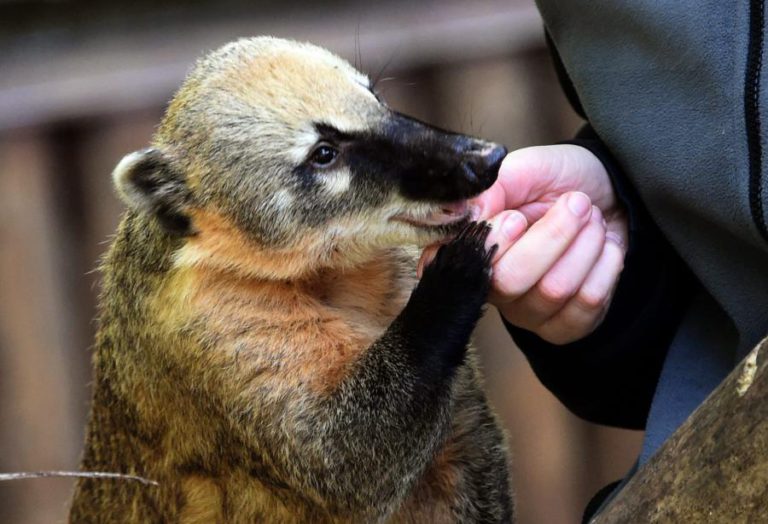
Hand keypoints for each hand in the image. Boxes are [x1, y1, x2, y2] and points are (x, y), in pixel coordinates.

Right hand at [419, 145, 628, 343]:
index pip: (460, 262)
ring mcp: (525, 311)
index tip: (518, 216)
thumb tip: (469, 213)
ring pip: (554, 290)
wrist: (610, 192)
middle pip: (508, 281)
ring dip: (585, 244)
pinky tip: (603, 248)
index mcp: (469, 247)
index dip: (493, 240)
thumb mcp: (524, 169)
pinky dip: (605, 265)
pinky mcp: (564, 326)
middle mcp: (489, 286)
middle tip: (575, 203)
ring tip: (592, 220)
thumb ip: (491, 189)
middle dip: (553, 236)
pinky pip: (587, 304)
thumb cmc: (558, 181)